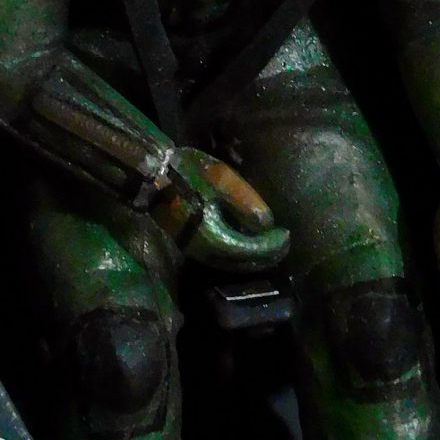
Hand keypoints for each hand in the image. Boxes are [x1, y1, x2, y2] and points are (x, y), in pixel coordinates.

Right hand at [156, 150, 289, 269]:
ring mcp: (196, 252)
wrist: (153, 177)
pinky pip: (221, 258)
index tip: (286, 233)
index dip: (272, 244)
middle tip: (283, 243)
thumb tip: (266, 223)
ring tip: (269, 245)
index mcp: (216, 237)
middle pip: (243, 263)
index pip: (252, 250)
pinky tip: (245, 243)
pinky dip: (238, 255)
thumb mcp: (223, 181)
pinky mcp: (191, 246)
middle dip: (267, 255)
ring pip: (231, 264)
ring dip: (253, 258)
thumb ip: (247, 203)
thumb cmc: (189, 175)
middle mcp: (207, 252)